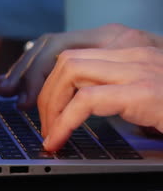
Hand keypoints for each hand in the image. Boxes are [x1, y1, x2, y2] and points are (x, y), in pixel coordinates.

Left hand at [39, 46, 162, 150]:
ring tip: (50, 131)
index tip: (42, 106)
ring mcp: (138, 69)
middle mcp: (134, 53)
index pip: (74, 53)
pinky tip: (60, 138)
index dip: (49, 79)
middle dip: (45, 92)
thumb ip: (120, 90)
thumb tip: (86, 107)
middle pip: (66, 59)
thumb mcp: (149, 93)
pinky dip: (65, 121)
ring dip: (51, 103)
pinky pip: (88, 99)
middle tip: (45, 123)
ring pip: (71, 70)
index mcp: (132, 52)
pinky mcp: (143, 92)